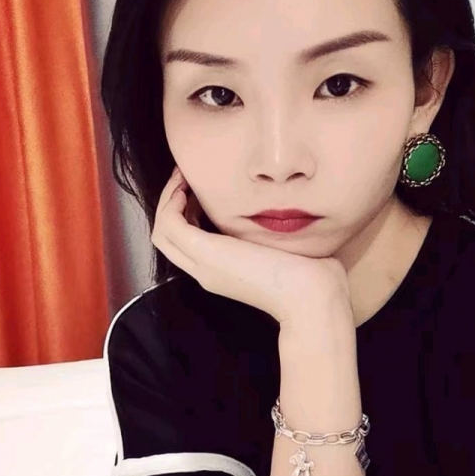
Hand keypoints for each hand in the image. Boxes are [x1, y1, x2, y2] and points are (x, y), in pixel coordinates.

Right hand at [151, 166, 352, 325]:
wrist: (312, 298)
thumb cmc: (310, 277)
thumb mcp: (283, 251)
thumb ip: (271, 235)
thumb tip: (282, 211)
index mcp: (222, 272)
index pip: (187, 242)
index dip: (186, 212)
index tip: (199, 188)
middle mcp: (206, 271)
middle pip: (167, 237)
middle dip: (172, 202)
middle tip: (185, 177)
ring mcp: (203, 264)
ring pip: (162, 231)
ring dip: (168, 199)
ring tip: (183, 177)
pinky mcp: (206, 253)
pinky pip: (169, 225)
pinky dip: (171, 202)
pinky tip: (187, 186)